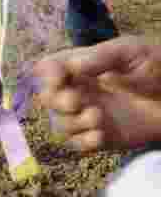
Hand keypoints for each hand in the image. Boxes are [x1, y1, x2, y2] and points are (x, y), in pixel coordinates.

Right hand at [33, 36, 160, 151]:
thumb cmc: (157, 66)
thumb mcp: (132, 52)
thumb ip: (103, 56)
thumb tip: (73, 65)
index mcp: (82, 65)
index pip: (48, 67)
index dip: (47, 74)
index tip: (60, 80)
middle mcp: (80, 90)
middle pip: (47, 97)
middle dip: (57, 101)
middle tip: (77, 102)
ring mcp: (89, 114)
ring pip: (60, 123)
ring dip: (73, 123)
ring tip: (98, 118)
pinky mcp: (102, 136)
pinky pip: (78, 144)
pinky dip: (83, 142)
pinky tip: (100, 136)